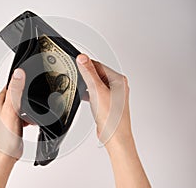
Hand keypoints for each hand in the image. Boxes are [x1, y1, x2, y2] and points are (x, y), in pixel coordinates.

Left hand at [0, 68, 27, 187]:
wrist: (6, 154)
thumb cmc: (4, 136)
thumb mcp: (11, 109)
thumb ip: (15, 91)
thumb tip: (18, 73)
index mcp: (0, 100)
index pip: (11, 83)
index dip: (20, 78)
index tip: (29, 74)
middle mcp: (4, 106)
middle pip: (19, 93)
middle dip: (28, 94)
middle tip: (35, 94)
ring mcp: (10, 114)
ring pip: (23, 104)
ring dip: (30, 107)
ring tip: (33, 111)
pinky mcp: (16, 122)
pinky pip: (26, 115)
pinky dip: (31, 117)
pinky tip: (33, 121)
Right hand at [76, 54, 150, 187]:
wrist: (114, 136)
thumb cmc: (112, 117)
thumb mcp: (97, 91)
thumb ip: (89, 73)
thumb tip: (83, 58)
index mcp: (119, 80)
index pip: (99, 65)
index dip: (86, 64)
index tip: (76, 63)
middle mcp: (117, 86)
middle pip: (97, 74)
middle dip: (86, 75)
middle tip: (77, 77)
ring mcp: (113, 95)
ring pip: (96, 84)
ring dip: (88, 85)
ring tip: (81, 89)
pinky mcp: (107, 103)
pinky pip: (96, 93)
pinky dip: (89, 94)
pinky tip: (85, 97)